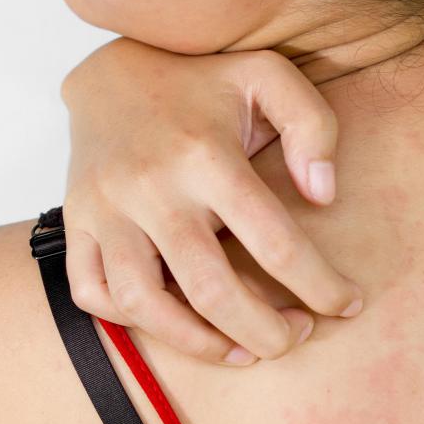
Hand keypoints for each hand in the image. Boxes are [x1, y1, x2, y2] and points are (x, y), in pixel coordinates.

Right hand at [60, 37, 363, 365]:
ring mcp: (105, 209)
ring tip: (243, 351)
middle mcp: (150, 187)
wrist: (112, 72)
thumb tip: (323, 196)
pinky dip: (131, 321)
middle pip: (210, 289)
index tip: (347, 304)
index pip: (274, 242)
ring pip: (144, 304)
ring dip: (200, 343)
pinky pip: (92, 291)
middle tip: (296, 336)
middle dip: (265, 332)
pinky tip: (175, 322)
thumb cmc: (201, 81)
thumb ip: (312, 125)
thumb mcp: (268, 76)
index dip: (320, 285)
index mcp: (205, 155)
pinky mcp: (76, 223)